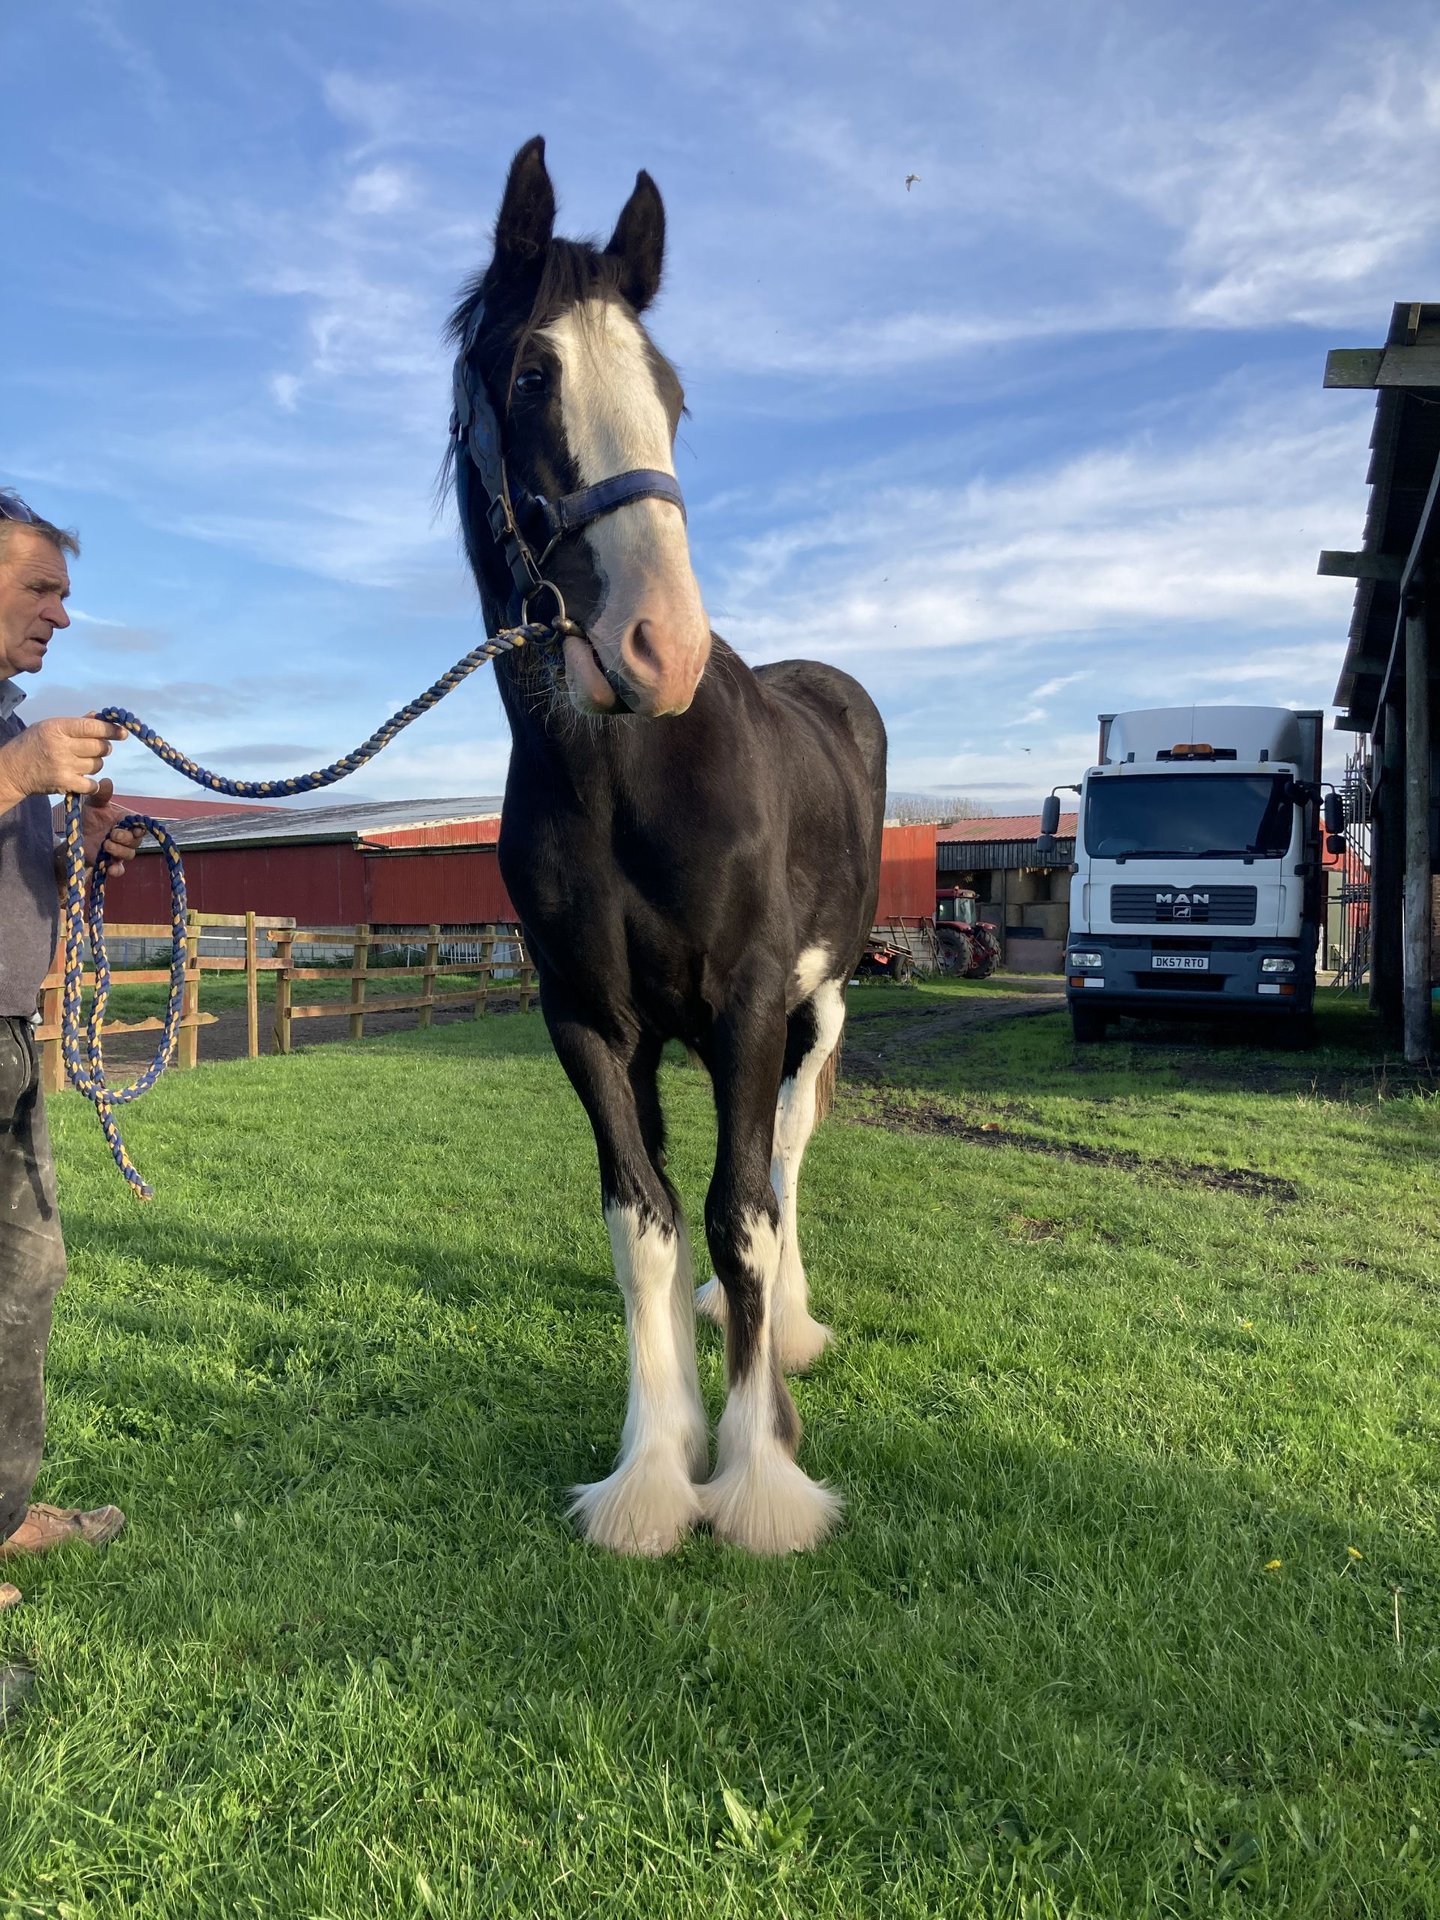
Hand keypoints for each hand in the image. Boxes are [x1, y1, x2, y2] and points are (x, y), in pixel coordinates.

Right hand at [0, 715, 123, 807]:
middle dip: (103, 747)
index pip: (92, 727)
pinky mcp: (64, 784)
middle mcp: (61, 746)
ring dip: (95, 764)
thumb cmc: (32, 744)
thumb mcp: (49, 727)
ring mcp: (63, 766)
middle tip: (97, 748)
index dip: (110, 729)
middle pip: (99, 747)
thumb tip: (99, 717)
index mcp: (57, 728)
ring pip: (97, 765)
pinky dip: (92, 783)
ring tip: (81, 762)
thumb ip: (76, 724)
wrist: (12, 770)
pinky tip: (85, 779)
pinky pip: (91, 784)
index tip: (121, 732)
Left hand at [79, 780, 144, 876]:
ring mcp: (118, 850)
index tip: (134, 827)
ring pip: (129, 854)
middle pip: (137, 841)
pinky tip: (110, 868)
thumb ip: (101, 794)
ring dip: (120, 851)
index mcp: (126, 821)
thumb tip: (106, 781)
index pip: (141, 825)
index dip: (140, 827)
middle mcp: (126, 837)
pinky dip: (117, 870)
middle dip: (126, 839)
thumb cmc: (88, 816)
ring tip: (106, 845)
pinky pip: (120, 870)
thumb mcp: (93, 803)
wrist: (75, 833)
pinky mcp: (109, 862)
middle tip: (112, 834)